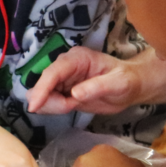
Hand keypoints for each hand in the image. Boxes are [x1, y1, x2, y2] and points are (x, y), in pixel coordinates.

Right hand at [26, 47, 140, 115]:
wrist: (131, 87)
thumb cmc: (127, 80)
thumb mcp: (117, 83)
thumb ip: (97, 87)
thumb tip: (74, 94)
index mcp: (77, 58)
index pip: (52, 72)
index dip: (41, 89)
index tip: (34, 107)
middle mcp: (66, 66)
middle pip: (43, 84)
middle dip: (50, 100)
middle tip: (71, 107)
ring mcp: (63, 78)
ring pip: (42, 94)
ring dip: (52, 105)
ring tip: (74, 106)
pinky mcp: (63, 90)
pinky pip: (48, 101)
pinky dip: (54, 108)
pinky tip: (72, 106)